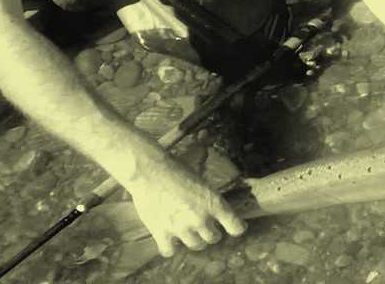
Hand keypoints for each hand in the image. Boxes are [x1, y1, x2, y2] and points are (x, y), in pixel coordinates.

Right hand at [125, 155, 246, 256]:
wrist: (148, 171)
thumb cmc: (174, 166)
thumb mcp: (197, 165)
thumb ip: (206, 165)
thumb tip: (206, 134)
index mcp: (215, 203)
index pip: (236, 227)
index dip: (236, 228)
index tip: (234, 227)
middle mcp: (202, 219)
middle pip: (214, 239)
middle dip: (211, 233)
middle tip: (204, 226)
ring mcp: (182, 229)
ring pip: (195, 246)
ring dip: (192, 240)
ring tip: (187, 232)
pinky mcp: (162, 234)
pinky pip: (170, 251)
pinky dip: (169, 247)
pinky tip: (168, 239)